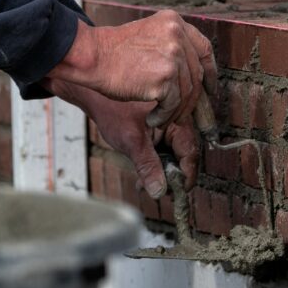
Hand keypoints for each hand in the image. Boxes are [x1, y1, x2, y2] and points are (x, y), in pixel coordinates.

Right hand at [47, 10, 217, 131]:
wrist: (92, 56)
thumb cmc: (113, 51)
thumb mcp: (148, 35)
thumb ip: (170, 46)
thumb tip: (192, 71)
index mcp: (174, 22)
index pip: (204, 48)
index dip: (210, 71)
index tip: (210, 88)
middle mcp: (177, 35)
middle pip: (196, 74)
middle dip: (193, 98)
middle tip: (185, 113)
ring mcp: (172, 55)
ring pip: (187, 92)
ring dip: (176, 110)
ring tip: (163, 117)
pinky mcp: (164, 77)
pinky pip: (173, 104)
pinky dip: (165, 116)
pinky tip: (153, 119)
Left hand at [55, 81, 202, 197]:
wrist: (96, 94)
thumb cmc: (113, 110)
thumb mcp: (131, 141)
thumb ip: (147, 166)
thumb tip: (159, 191)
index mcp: (177, 117)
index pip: (191, 153)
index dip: (186, 176)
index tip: (178, 192)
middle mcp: (178, 118)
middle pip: (185, 154)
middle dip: (173, 175)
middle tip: (157, 189)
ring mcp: (170, 121)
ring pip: (176, 152)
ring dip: (164, 169)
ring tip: (145, 181)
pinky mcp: (161, 124)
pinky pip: (167, 146)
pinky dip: (158, 159)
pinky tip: (143, 170)